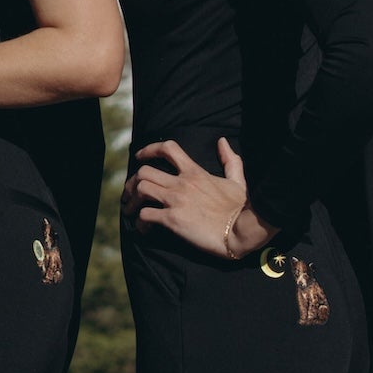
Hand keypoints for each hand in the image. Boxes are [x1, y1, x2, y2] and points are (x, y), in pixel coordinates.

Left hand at [124, 137, 273, 260]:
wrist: (242, 230)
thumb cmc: (240, 208)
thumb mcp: (237, 180)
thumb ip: (230, 160)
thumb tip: (223, 142)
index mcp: (195, 172)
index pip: (168, 149)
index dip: (149, 149)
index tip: (139, 156)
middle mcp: (182, 183)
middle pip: (144, 172)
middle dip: (132, 182)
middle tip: (129, 193)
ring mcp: (176, 200)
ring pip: (140, 189)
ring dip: (132, 200)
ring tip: (131, 211)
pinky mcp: (173, 220)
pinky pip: (146, 216)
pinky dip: (140, 222)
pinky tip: (144, 228)